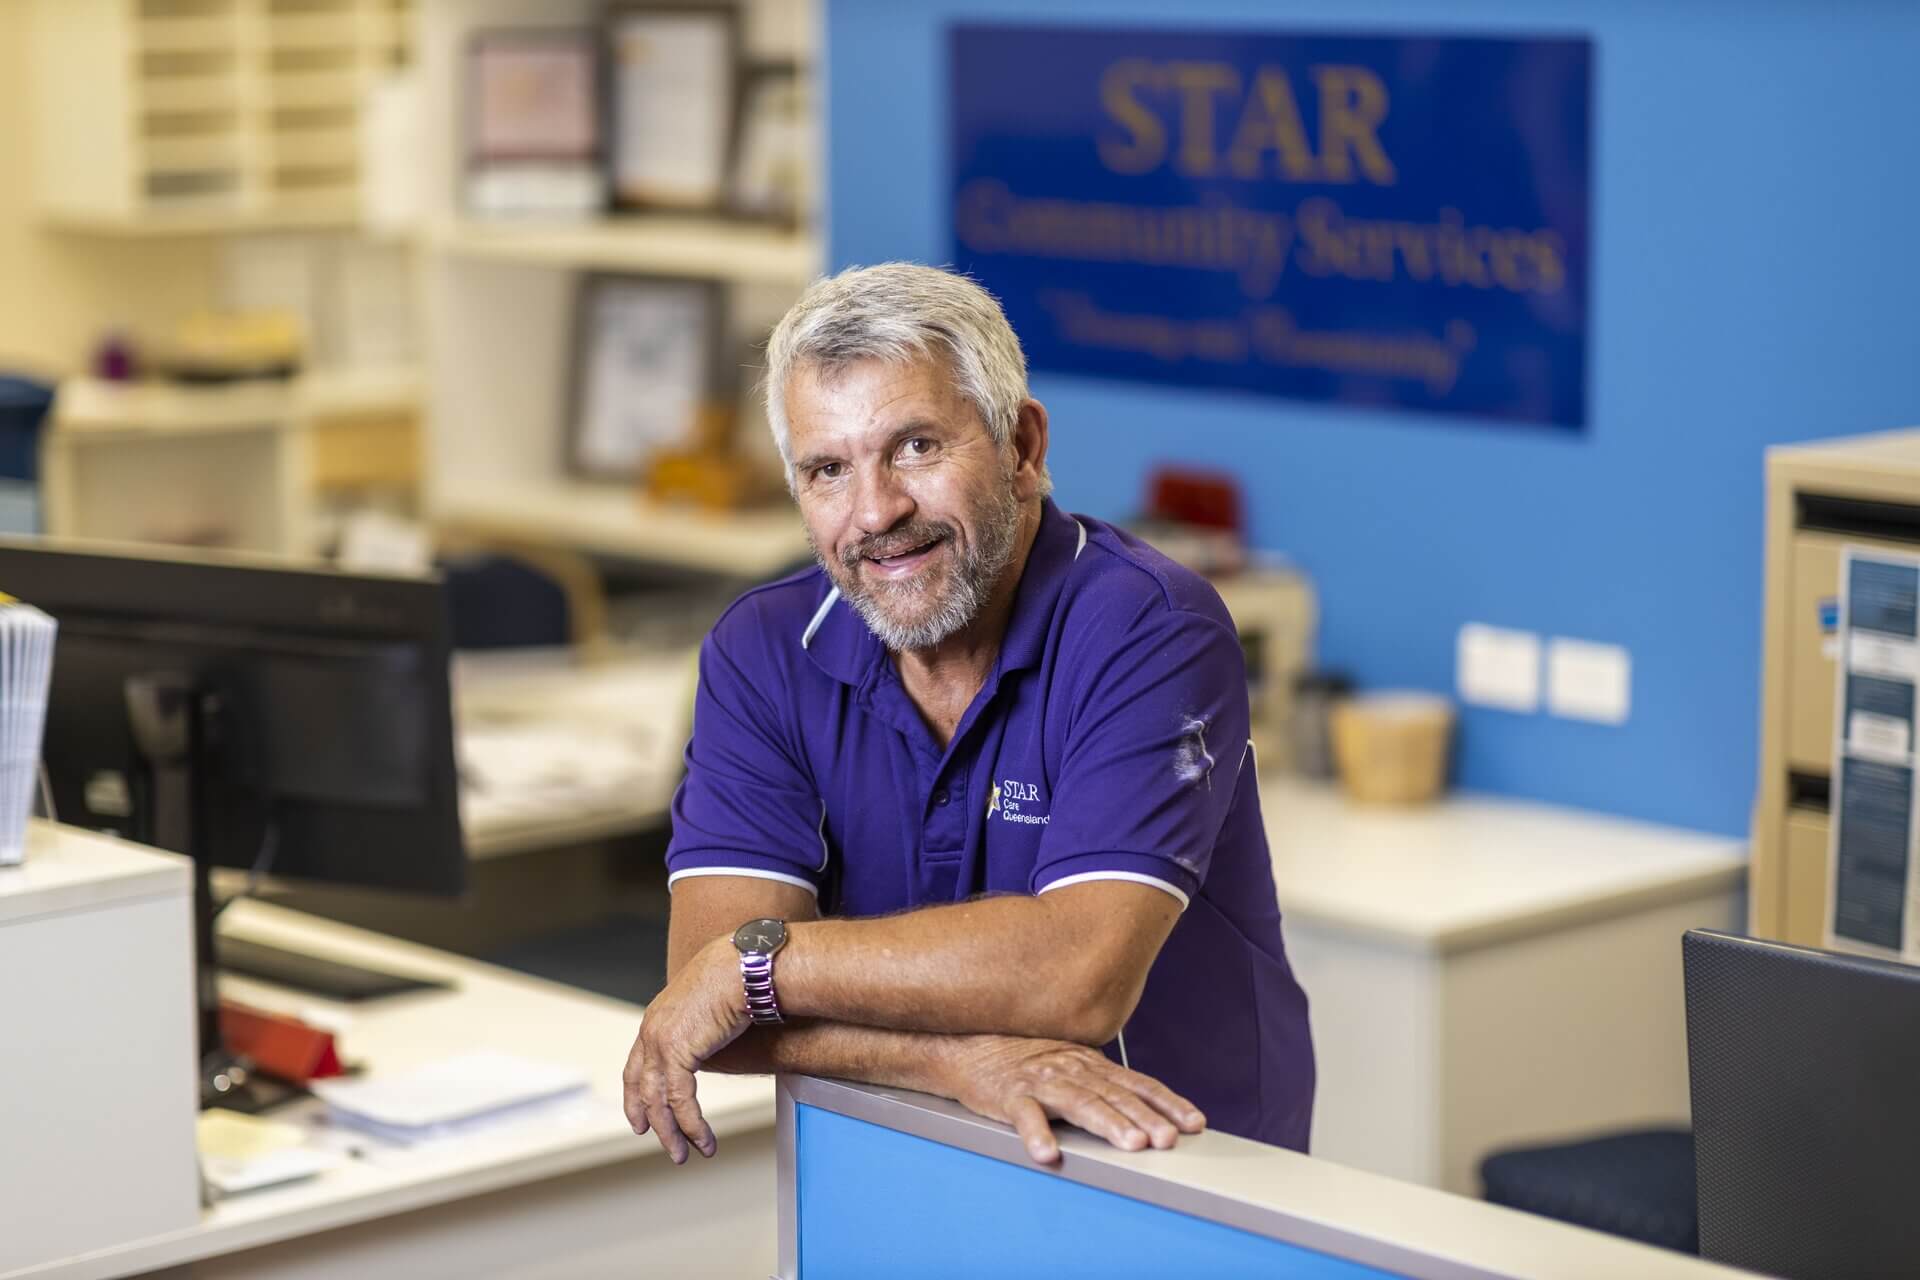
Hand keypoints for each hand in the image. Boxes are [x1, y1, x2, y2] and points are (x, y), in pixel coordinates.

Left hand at [621, 936, 749, 1163]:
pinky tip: (704, 1140)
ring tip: (686, 1154)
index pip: (636, 1066)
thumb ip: (704, 1025)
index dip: (637, 1096)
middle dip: (654, 1121)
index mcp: (657, 1018)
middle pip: (642, 1088)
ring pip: (659, 1101)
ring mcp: (660, 1041)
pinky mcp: (677, 1052)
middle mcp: (652, 1030)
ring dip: (674, 1133)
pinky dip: (692, 1125)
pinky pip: (681, 1101)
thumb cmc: (738, 976)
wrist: (744, 966)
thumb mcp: (711, 1003)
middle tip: (668, 1146)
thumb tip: (718, 1040)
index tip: (640, 1120)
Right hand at [938, 1035, 1205, 1164]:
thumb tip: (1146, 1112)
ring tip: (1130, 1144)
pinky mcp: (1009, 1095)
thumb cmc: (1023, 1059)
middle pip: (1116, 1095)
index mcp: (1090, 1064)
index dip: (1167, 1102)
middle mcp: (1071, 1068)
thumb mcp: (1070, 1065)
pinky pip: (1024, 1116)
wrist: (968, 1046)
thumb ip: (1103, 1085)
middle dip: (1146, 1118)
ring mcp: (1040, 1081)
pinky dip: (1037, 1134)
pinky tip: (1048, 1153)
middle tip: (1168, 1139)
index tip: (1194, 1123)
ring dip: (1108, 1123)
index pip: (1138, 1083)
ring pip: (1080, 1102)